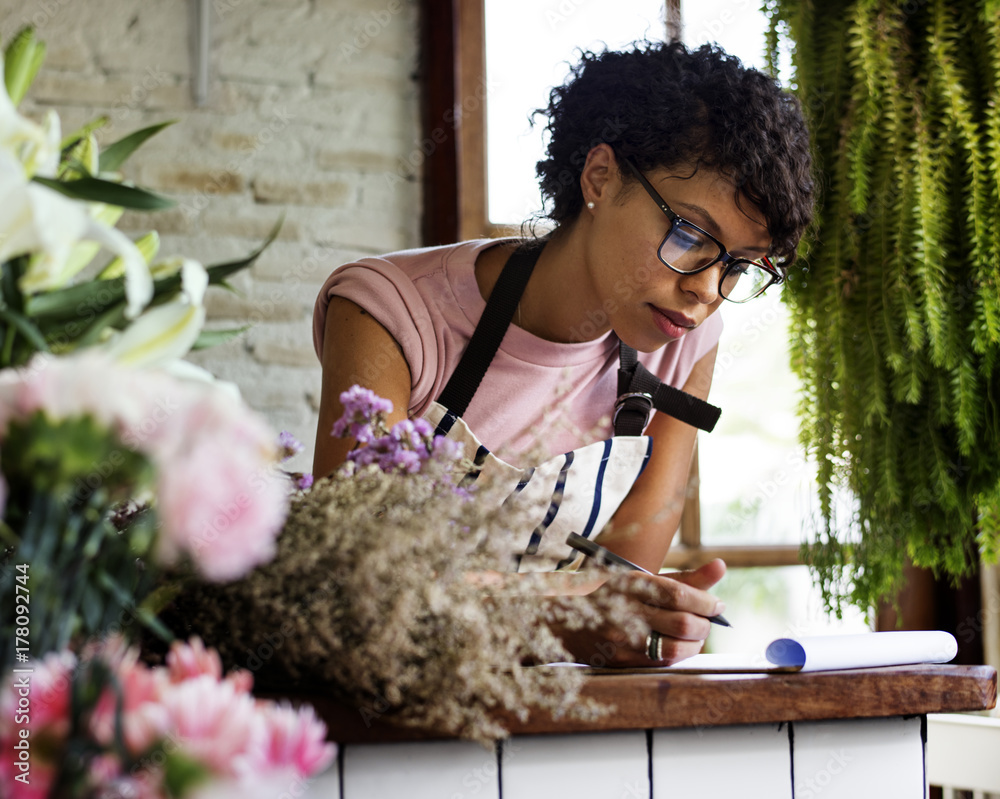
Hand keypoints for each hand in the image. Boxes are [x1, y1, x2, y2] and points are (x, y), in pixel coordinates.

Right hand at [551, 559, 726, 667]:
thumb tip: (722, 567)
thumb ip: (683, 578)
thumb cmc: (612, 594)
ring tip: (695, 634)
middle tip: (707, 619)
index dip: (705, 601)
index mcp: (629, 583)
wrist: (564, 620)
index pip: (677, 593)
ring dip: (695, 643)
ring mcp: (622, 639)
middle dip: (704, 624)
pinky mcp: (622, 661)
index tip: (717, 604)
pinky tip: (678, 644)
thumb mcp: (642, 580)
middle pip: (682, 623)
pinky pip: (663, 663)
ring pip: (676, 648)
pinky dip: (679, 654)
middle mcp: (624, 610)